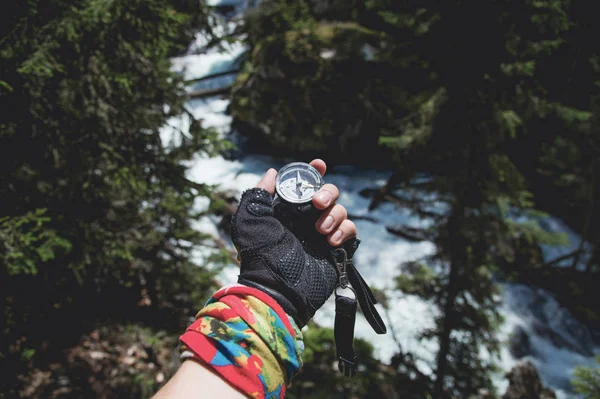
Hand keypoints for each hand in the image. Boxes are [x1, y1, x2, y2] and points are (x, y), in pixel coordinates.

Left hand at [231, 159, 357, 326]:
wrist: (275, 287)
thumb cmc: (258, 254)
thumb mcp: (249, 219)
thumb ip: (258, 193)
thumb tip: (273, 172)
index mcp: (288, 210)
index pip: (304, 185)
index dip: (313, 172)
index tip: (319, 165)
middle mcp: (306, 219)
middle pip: (329, 193)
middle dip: (328, 193)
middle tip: (318, 203)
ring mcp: (322, 235)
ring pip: (341, 211)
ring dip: (334, 215)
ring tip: (320, 231)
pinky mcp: (336, 250)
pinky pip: (350, 231)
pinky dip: (344, 231)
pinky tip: (330, 242)